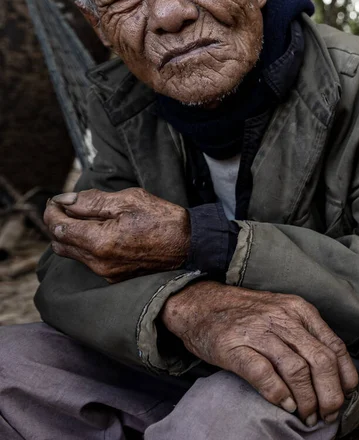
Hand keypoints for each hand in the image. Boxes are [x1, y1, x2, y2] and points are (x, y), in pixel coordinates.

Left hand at [44, 188, 189, 281]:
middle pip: (60, 243)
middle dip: (57, 223)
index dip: (52, 211)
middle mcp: (99, 262)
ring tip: (81, 215)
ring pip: (73, 253)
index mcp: (100, 242)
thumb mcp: (127, 200)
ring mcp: (107, 273)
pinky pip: (88, 260)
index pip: (59, 227)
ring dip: (70, 234)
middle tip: (64, 205)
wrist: (189, 244)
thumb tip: (66, 200)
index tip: (55, 200)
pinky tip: (96, 230)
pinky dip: (84, 244)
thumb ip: (92, 201)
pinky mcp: (115, 276)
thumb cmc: (162, 218)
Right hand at [162, 281, 357, 424]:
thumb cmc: (244, 314)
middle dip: (330, 395)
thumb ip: (305, 334)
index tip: (344, 397)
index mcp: (297, 309)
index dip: (344, 378)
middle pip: (320, 361)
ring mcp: (257, 331)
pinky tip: (285, 405)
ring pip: (296, 370)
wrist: (200, 304)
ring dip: (307, 400)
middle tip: (327, 414)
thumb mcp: (281, 313)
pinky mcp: (234, 347)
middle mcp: (281, 317)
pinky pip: (264, 374)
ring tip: (307, 416)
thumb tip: (334, 373)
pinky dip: (279, 394)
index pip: (334, 346)